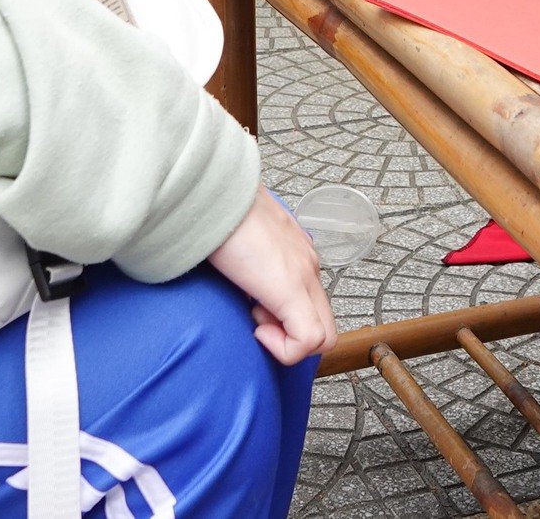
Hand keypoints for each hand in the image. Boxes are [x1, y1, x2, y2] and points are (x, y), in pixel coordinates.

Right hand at [207, 191, 335, 363]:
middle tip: (258, 321)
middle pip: (326, 326)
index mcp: (298, 254)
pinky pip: (308, 340)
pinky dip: (284, 347)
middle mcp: (308, 265)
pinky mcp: (292, 288)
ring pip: (324, 337)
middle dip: (292, 338)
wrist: (214, 193)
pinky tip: (257, 326)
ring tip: (255, 315)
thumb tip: (242, 277)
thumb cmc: (219, 212)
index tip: (256, 312)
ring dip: (287, 340)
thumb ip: (253, 258)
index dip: (288, 323)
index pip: (313, 304)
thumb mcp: (243, 239)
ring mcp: (305, 276)